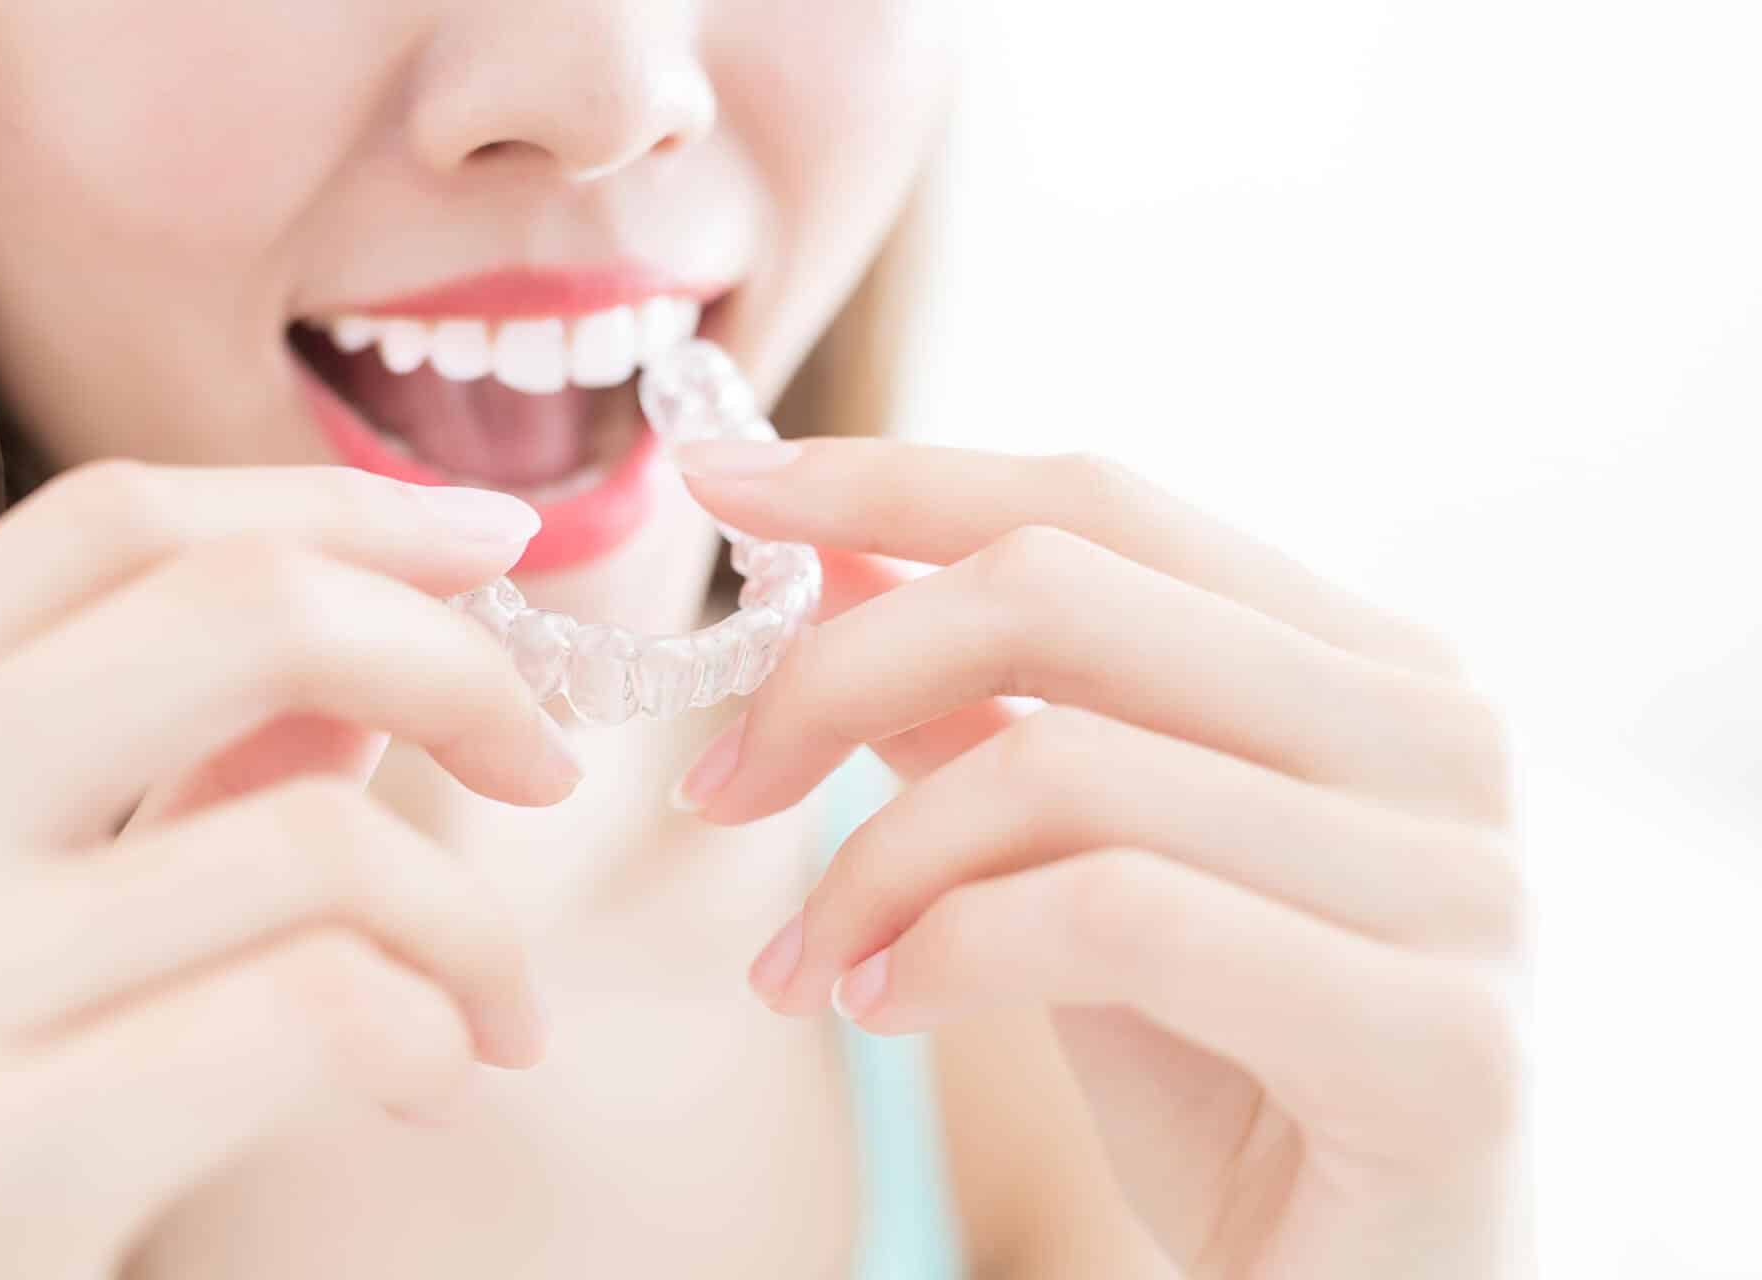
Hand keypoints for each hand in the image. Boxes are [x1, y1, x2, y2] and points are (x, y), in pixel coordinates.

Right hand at [0, 461, 576, 1277]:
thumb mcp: (3, 933)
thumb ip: (160, 794)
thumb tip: (354, 689)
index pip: (107, 530)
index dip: (332, 507)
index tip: (488, 546)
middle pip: (228, 609)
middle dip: (452, 664)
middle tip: (545, 764)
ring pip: (316, 835)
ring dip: (473, 923)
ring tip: (495, 1011)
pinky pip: (312, 1006)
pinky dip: (431, 1028)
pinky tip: (429, 1086)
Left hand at [672, 438, 1530, 1278]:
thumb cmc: (1235, 1085)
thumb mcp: (1084, 876)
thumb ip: (992, 720)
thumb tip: (841, 571)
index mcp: (1366, 666)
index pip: (1099, 506)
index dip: (892, 480)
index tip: (721, 480)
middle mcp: (1435, 737)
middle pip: (1062, 591)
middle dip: (839, 674)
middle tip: (719, 786)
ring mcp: (1458, 880)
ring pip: (1066, 764)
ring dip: (873, 864)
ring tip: (804, 964)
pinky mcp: (1437, 1039)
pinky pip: (1116, 916)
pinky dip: (952, 950)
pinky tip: (884, 1008)